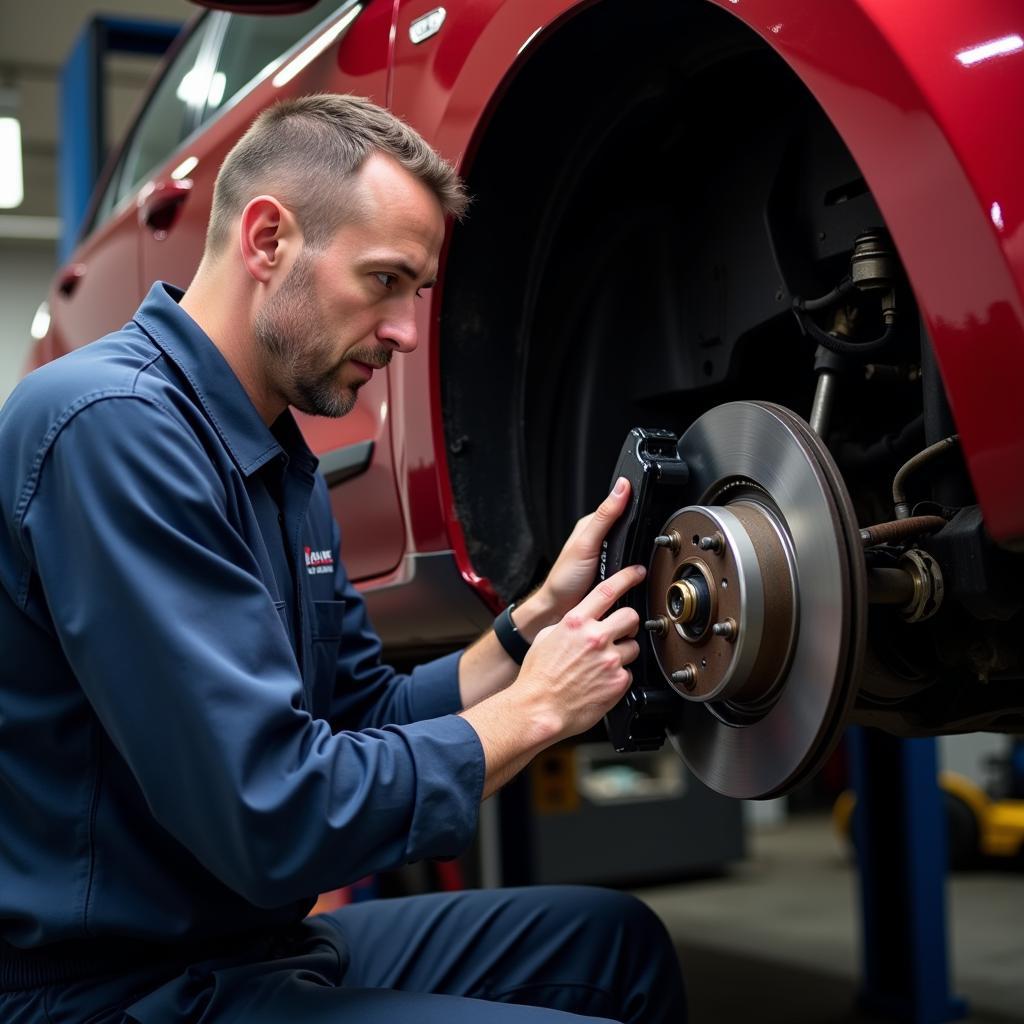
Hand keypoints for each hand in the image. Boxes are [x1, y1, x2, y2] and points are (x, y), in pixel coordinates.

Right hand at [514, 564, 644, 741]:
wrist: (539, 709)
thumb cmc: (538, 677)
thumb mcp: (546, 639)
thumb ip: (569, 625)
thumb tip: (582, 619)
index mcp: (576, 622)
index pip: (608, 591)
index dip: (627, 577)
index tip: (637, 572)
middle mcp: (595, 637)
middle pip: (631, 616)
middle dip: (628, 623)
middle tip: (621, 631)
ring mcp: (609, 660)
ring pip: (633, 646)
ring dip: (623, 652)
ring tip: (604, 664)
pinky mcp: (618, 681)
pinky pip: (628, 672)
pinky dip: (618, 676)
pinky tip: (602, 682)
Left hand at [515, 478, 631, 638]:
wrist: (559, 609)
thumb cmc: (565, 577)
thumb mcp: (586, 543)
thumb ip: (605, 516)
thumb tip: (621, 488)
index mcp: (592, 524)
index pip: (621, 506)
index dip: (634, 508)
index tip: (646, 509)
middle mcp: (599, 537)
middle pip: (629, 530)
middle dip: (635, 537)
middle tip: (631, 548)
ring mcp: (606, 555)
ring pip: (631, 549)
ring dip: (634, 556)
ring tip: (630, 564)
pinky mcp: (612, 570)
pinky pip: (629, 566)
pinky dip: (632, 570)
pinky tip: (629, 574)